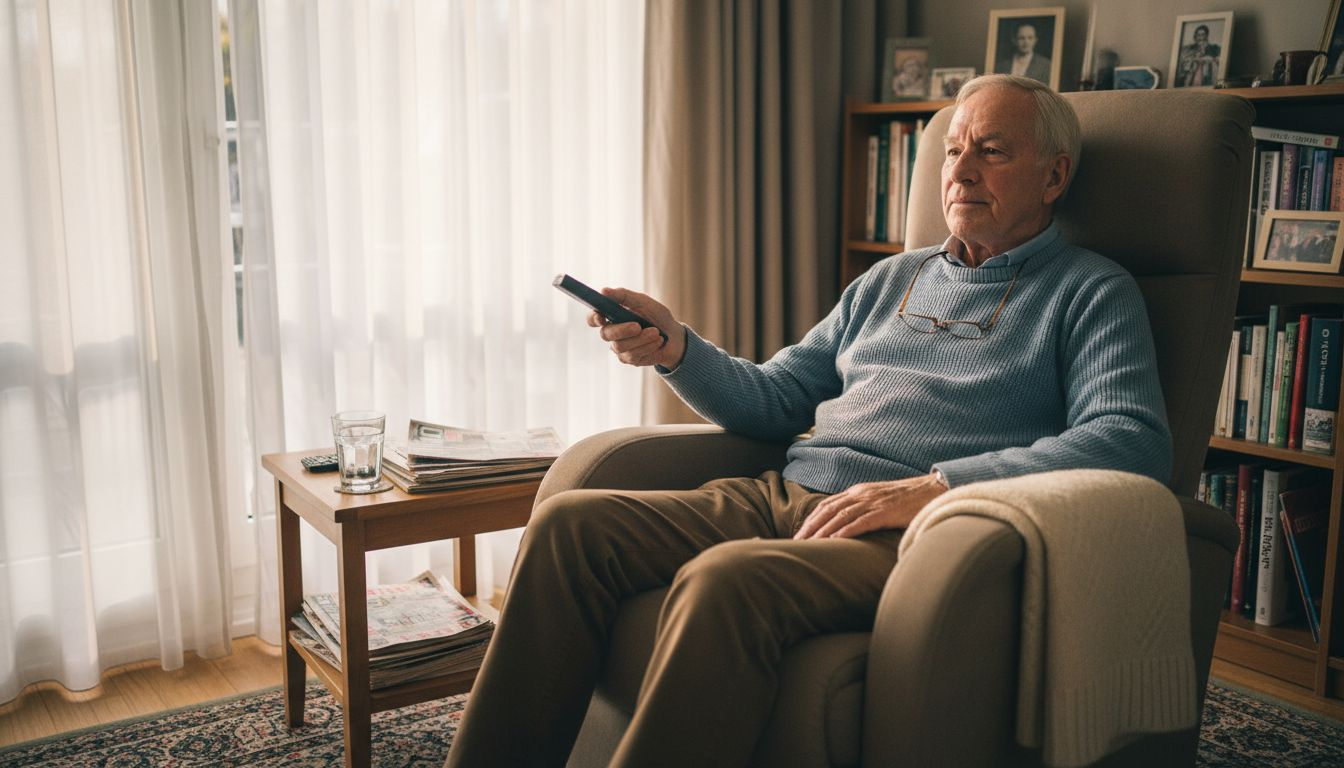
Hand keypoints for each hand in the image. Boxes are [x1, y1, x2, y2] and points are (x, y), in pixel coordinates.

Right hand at [589, 287, 687, 368]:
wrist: (675, 336)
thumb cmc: (657, 317)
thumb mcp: (643, 302)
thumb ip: (623, 296)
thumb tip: (603, 291)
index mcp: (612, 316)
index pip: (593, 318)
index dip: (594, 318)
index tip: (601, 317)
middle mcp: (613, 333)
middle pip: (605, 334)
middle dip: (622, 330)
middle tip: (637, 326)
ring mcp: (620, 348)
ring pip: (620, 347)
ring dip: (641, 339)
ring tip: (656, 332)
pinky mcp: (629, 359)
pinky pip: (632, 356)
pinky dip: (648, 346)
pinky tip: (658, 341)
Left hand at [794, 474, 946, 539]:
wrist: (934, 490)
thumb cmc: (909, 499)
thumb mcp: (881, 501)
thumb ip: (865, 509)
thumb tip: (849, 526)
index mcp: (859, 491)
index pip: (827, 505)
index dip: (811, 519)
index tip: (799, 533)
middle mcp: (861, 494)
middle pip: (828, 510)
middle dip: (810, 526)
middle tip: (795, 543)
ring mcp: (873, 502)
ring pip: (839, 516)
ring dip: (821, 531)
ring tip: (808, 545)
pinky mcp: (885, 511)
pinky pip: (860, 522)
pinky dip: (844, 531)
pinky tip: (834, 541)